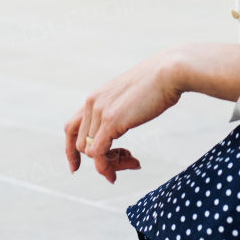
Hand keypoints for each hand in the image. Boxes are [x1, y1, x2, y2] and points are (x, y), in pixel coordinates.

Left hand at [64, 47, 182, 183]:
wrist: (169, 71)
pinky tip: (132, 164)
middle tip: (127, 160)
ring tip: (133, 161)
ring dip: (110, 164)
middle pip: (81, 145)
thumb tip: (120, 125)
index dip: (70, 151)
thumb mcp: (130, 97)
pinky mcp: (111, 121)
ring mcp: (100, 112)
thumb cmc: (158, 83)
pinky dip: (109, 166)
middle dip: (101, 160)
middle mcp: (92, 103)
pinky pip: (98, 153)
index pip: (71, 128)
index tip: (75, 168)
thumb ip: (120, 110)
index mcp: (96, 97)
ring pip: (90, 152)